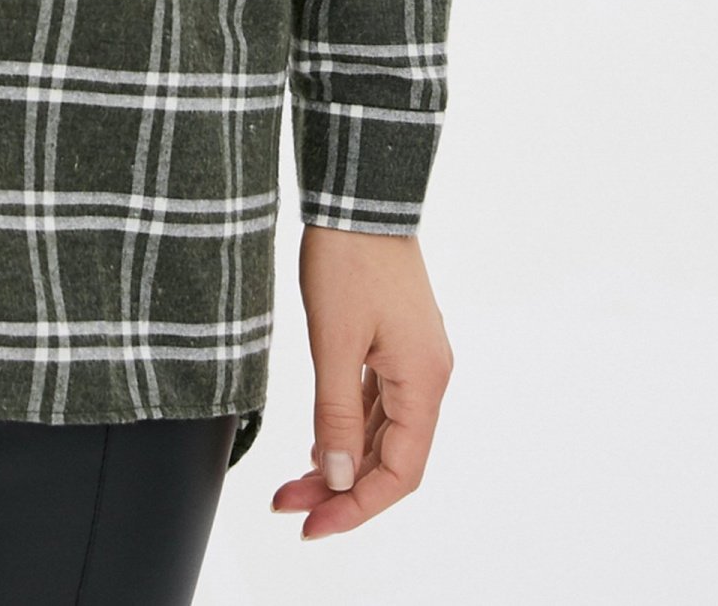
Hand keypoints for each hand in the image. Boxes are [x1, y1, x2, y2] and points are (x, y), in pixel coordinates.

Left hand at [269, 225, 452, 539]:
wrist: (359, 193)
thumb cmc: (349, 257)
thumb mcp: (334, 341)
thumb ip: (337, 415)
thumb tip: (337, 478)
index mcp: (423, 381)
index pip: (400, 472)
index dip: (358, 507)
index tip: (313, 525)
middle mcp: (427, 376)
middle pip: (390, 457)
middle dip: (341, 490)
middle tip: (289, 508)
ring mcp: (413, 358)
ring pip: (381, 432)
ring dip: (341, 462)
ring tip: (292, 485)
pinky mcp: (395, 342)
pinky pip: (376, 403)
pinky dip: (348, 429)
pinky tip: (319, 444)